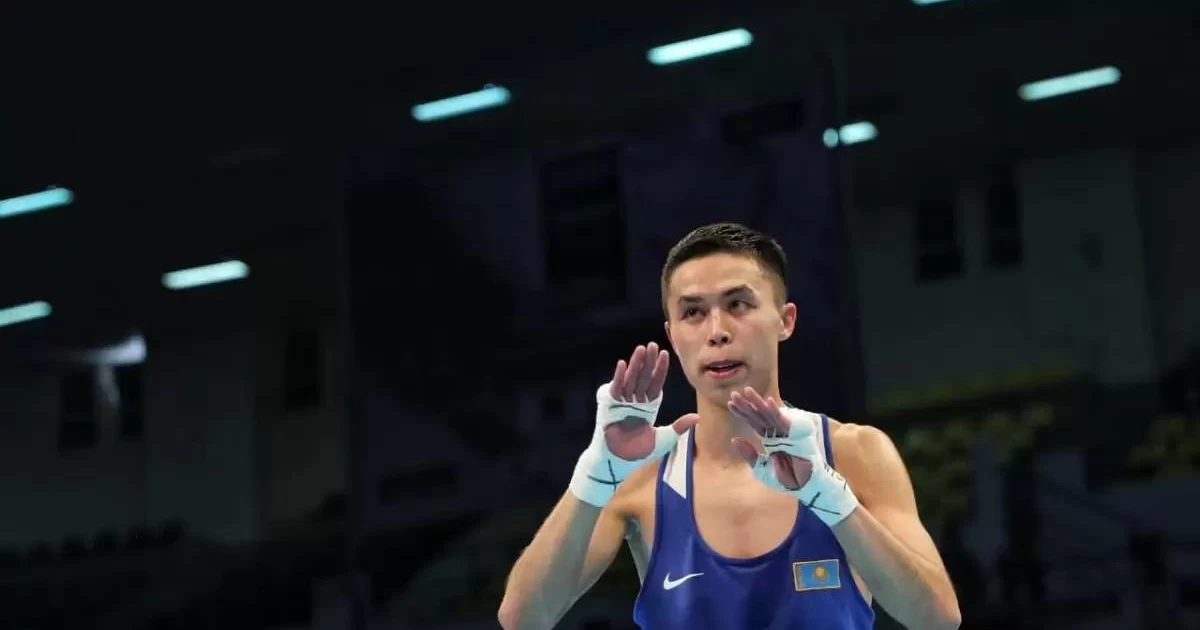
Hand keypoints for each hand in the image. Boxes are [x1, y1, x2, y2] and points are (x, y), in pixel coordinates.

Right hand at [604, 342, 696, 459]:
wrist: (618, 463)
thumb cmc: (637, 453)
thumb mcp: (664, 439)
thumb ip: (679, 427)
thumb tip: (697, 417)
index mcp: (647, 406)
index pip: (656, 384)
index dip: (660, 369)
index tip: (666, 354)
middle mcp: (635, 401)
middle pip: (643, 377)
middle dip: (648, 361)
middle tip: (653, 344)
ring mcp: (622, 403)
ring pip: (631, 380)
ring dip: (636, 364)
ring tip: (641, 349)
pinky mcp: (609, 407)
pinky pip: (616, 389)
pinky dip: (619, 377)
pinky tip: (623, 364)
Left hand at [727, 387, 858, 525]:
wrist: (805, 487)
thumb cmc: (786, 480)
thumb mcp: (761, 468)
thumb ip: (749, 454)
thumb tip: (734, 439)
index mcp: (769, 438)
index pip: (753, 422)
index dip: (742, 412)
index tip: (730, 403)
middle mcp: (777, 432)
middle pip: (759, 415)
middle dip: (747, 405)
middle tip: (733, 394)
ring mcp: (786, 432)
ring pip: (769, 414)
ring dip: (759, 403)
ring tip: (746, 392)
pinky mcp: (797, 433)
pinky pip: (784, 421)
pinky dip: (776, 411)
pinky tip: (767, 401)